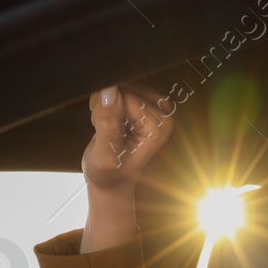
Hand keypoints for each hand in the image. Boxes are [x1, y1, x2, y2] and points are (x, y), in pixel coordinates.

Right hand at [80, 82, 174, 252]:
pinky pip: (121, 87)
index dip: (106, 109)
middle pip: (124, 87)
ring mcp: (157, 107)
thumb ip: (107, 122)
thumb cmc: (108, 174)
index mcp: (160, 126)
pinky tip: (110, 122)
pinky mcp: (147, 102)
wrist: (111, 182)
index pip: (125, 96)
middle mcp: (165, 113)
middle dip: (107, 105)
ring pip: (120, 85)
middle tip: (104, 131)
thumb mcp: (105, 154)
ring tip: (107, 129)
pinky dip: (109, 102)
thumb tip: (108, 90)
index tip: (102, 131)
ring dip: (107, 104)